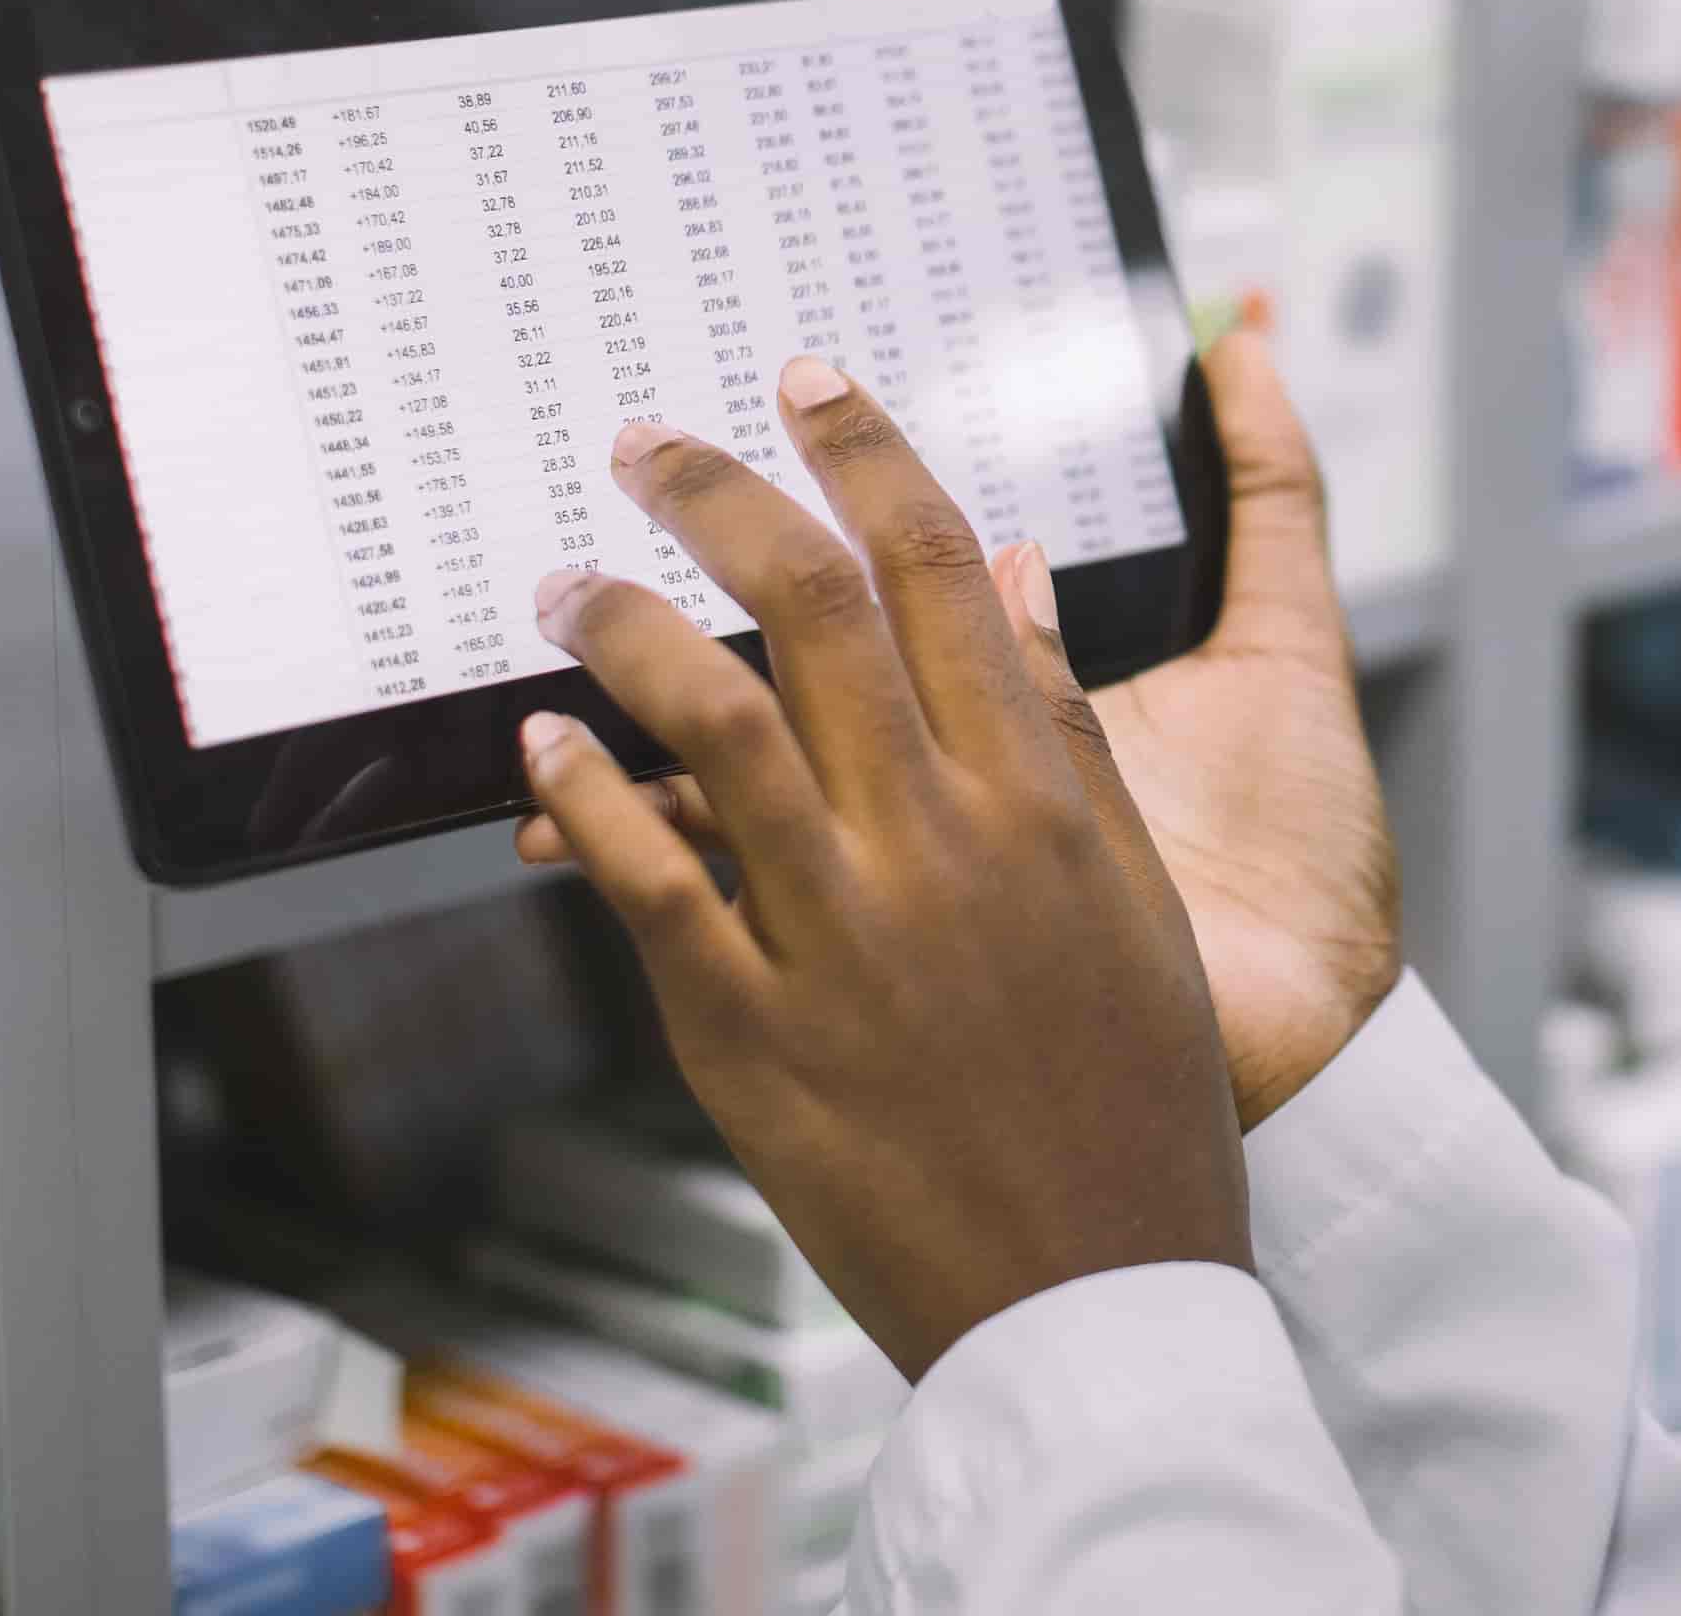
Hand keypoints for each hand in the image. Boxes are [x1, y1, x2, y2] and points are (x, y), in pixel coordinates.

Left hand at [521, 330, 1403, 1128]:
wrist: (1102, 1298)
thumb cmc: (1137, 1102)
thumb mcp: (1133, 898)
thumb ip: (1068, 733)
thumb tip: (1016, 577)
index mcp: (1048, 800)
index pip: (943, 571)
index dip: (868, 454)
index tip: (810, 381)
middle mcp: (946, 844)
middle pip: (815, 610)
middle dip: (716, 495)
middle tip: (645, 442)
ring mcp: (846, 937)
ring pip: (711, 723)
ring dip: (621, 627)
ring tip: (561, 582)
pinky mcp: (756, 1037)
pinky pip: (647, 886)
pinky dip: (586, 797)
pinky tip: (544, 745)